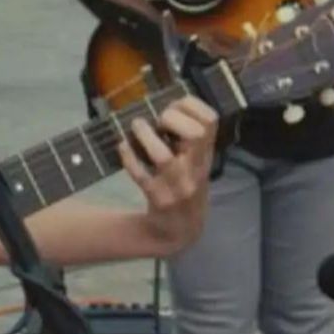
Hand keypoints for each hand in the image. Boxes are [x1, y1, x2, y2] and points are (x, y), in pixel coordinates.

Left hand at [119, 96, 218, 254]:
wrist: (181, 231)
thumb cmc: (187, 187)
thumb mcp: (197, 164)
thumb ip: (189, 138)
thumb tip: (164, 102)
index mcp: (207, 155)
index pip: (210, 121)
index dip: (190, 106)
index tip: (174, 107)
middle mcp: (197, 169)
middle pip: (194, 134)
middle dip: (172, 118)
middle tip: (158, 120)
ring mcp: (178, 186)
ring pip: (163, 156)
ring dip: (145, 135)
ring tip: (136, 126)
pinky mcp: (159, 199)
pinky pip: (141, 175)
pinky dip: (129, 157)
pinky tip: (123, 146)